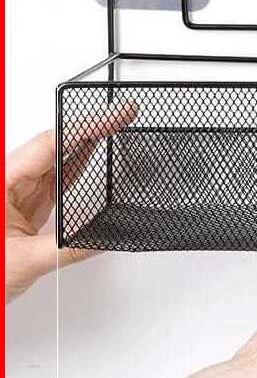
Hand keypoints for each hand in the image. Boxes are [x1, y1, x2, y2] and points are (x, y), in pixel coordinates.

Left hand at [5, 104, 136, 302]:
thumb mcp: (22, 262)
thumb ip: (68, 249)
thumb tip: (102, 237)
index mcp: (1, 183)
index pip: (50, 145)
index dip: (87, 127)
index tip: (114, 117)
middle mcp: (7, 182)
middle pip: (55, 145)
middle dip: (91, 127)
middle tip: (123, 115)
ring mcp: (15, 194)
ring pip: (56, 159)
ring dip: (86, 143)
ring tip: (114, 127)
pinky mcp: (23, 207)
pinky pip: (55, 179)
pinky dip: (76, 165)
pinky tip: (90, 154)